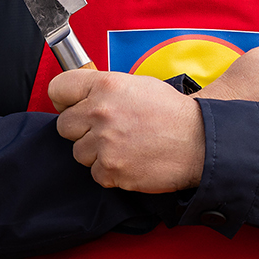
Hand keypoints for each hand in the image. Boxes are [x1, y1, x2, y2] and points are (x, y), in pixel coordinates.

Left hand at [49, 69, 204, 191]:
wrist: (200, 142)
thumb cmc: (172, 113)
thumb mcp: (137, 85)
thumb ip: (105, 89)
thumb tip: (81, 97)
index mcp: (106, 85)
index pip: (58, 89)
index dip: (63, 100)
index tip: (70, 107)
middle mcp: (101, 112)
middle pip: (64, 126)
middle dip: (81, 130)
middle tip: (105, 131)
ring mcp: (105, 143)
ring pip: (78, 152)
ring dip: (96, 153)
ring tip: (123, 145)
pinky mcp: (111, 169)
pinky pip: (95, 173)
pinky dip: (110, 172)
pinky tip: (130, 160)